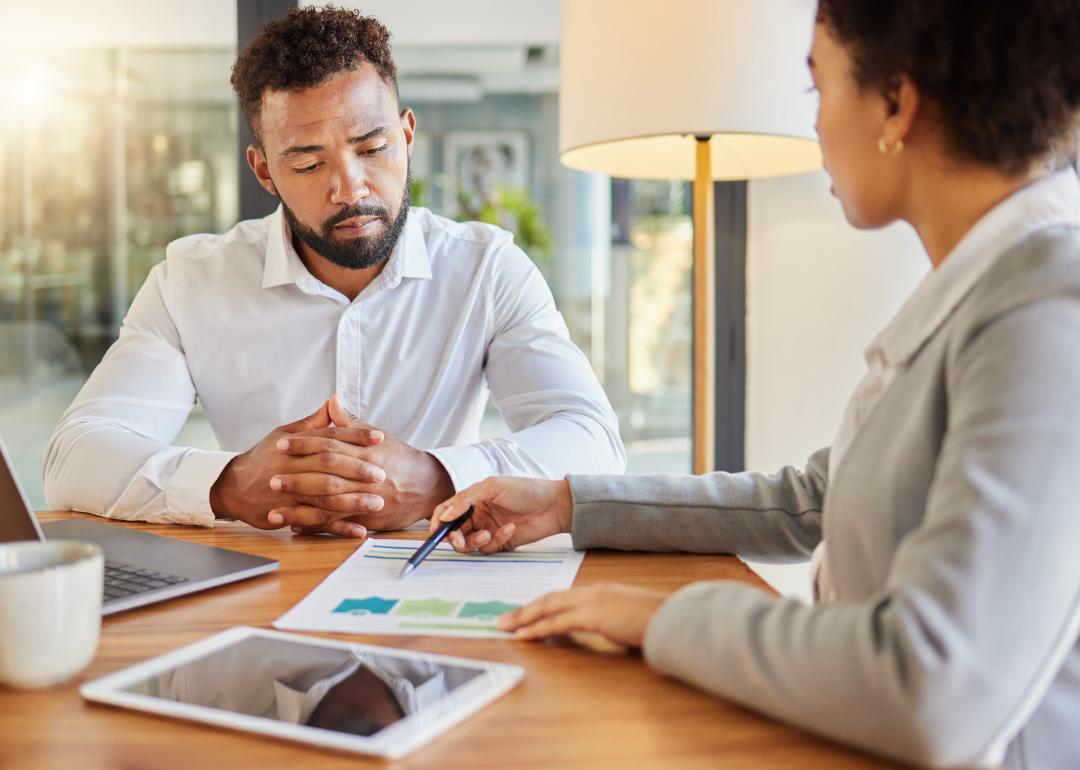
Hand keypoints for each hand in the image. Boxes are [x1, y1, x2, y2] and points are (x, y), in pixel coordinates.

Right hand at [209, 398, 386, 534]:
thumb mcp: (283, 434)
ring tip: (377, 502)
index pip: (329, 437)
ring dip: (352, 501)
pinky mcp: (286, 513)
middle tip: (382, 474)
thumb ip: (312, 423)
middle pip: (328, 467)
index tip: (380, 437)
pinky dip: (338, 527)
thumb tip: (334, 402)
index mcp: (295, 444)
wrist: (231, 486)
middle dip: (357, 470)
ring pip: (324, 496)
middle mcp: (292, 466)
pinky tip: (359, 529)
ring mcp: (289, 491)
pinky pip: (316, 521)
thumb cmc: (263, 457)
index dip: (356, 436)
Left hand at [270, 397, 453, 535]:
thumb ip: (351, 423)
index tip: (282, 444)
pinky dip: (316, 526)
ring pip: (330, 502)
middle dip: (298, 476)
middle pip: (327, 472)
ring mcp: (367, 497)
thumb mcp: (379, 437)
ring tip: (275, 509)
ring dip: (301, 507)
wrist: (428, 486)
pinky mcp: (368, 517)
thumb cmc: (400, 459)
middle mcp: (366, 473)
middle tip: (272, 478)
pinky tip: (296, 527)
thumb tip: (332, 401)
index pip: (331, 442)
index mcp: (367, 450)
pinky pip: (339, 523)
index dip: (305, 443)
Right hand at [430, 476, 573, 552]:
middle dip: (454, 537)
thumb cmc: (525, 490)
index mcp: (473, 499)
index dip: (438, 521)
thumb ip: (465, 499)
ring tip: (487, 534)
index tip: (435, 530)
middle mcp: (477, 515)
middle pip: (454, 532)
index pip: (447, 511)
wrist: (554, 506)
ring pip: (468, 544)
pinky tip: (510, 528)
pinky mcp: (500, 542)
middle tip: (458, 539)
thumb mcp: (492, 487)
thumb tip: (443, 515)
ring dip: (474, 541)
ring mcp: (488, 529)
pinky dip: (496, 540)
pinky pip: (488, 548)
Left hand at [498, 582, 668, 648]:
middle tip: (505, 619)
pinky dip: (536, 629)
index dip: (543, 604)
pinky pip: (556, 623)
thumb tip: (610, 630)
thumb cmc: (661, 621)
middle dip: (526, 609)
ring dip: (524, 618)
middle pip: (551, 598)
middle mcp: (594, 591)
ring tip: (505, 627)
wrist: (674, 618)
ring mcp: (592, 601)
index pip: (565, 597)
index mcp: (603, 591)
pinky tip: (523, 636)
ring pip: (548, 607)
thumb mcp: (632, 618)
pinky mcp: (592, 616)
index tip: (527, 612)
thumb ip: (616, 620)